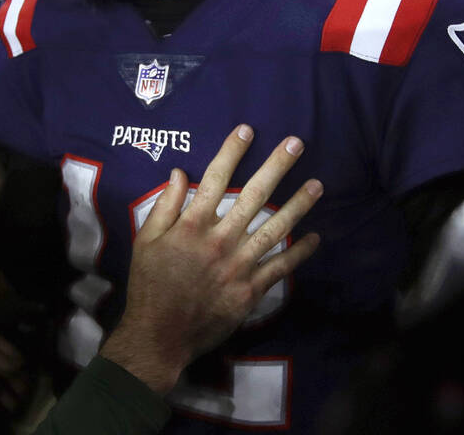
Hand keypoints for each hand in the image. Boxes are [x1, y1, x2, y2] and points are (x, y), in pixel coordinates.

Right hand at [101, 125, 321, 394]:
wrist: (160, 333)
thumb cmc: (150, 284)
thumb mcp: (146, 240)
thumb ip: (165, 206)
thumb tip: (180, 173)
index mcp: (192, 224)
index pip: (216, 178)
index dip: (232, 151)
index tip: (247, 129)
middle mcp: (219, 239)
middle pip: (253, 195)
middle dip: (276, 166)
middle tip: (296, 144)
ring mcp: (238, 265)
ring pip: (275, 228)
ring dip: (298, 205)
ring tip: (317, 185)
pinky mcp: (250, 290)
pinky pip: (280, 267)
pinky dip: (299, 252)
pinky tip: (315, 237)